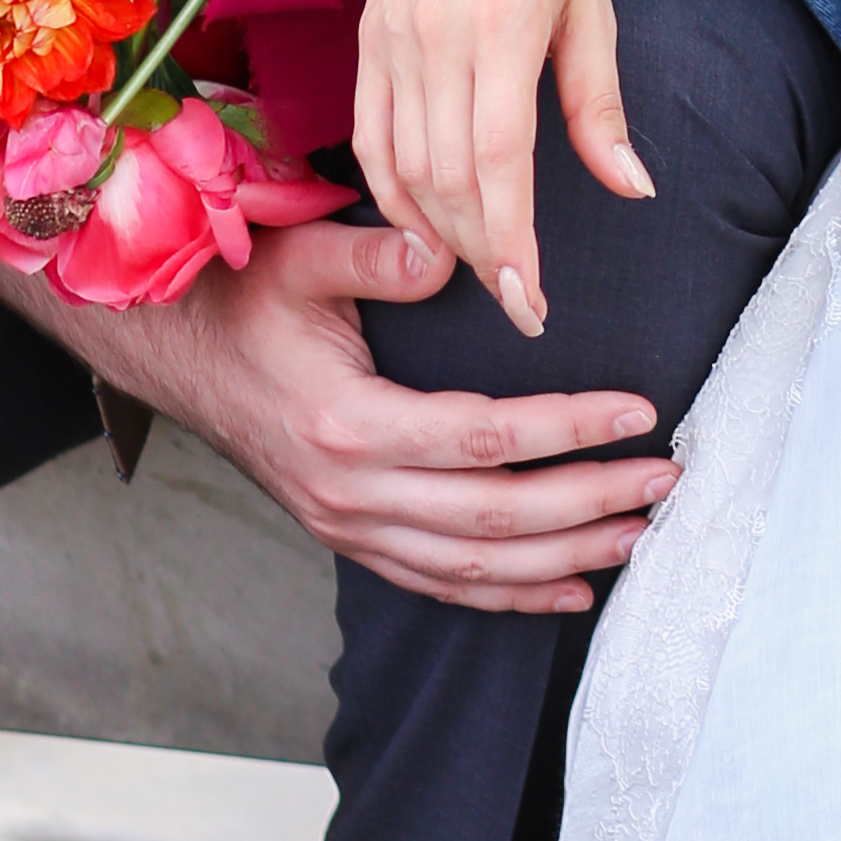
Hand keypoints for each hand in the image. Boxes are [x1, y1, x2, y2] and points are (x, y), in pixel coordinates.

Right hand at [0, 92, 673, 610]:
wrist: (174, 356)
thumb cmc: (240, 299)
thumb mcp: (300, 257)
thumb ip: (379, 252)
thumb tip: (454, 246)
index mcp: (348, 426)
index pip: (486, 438)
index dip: (570, 430)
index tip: (640, 411)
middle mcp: (351, 494)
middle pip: (495, 517)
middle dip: (591, 502)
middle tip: (666, 479)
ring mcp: (349, 527)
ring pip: (475, 565)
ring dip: (565, 555)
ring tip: (640, 534)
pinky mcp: (349, 539)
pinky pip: (439, 584)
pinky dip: (508, 594)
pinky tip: (569, 589)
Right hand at [357, 0, 644, 336]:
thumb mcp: (593, 1)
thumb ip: (600, 103)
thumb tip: (632, 188)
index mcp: (501, 29)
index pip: (498, 165)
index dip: (512, 245)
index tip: (531, 302)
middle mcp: (435, 39)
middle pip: (446, 181)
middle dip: (482, 254)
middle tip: (518, 299)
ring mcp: (390, 39)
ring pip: (401, 167)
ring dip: (439, 232)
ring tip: (481, 266)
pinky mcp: (367, 36)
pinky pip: (367, 133)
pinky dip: (390, 191)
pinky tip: (421, 222)